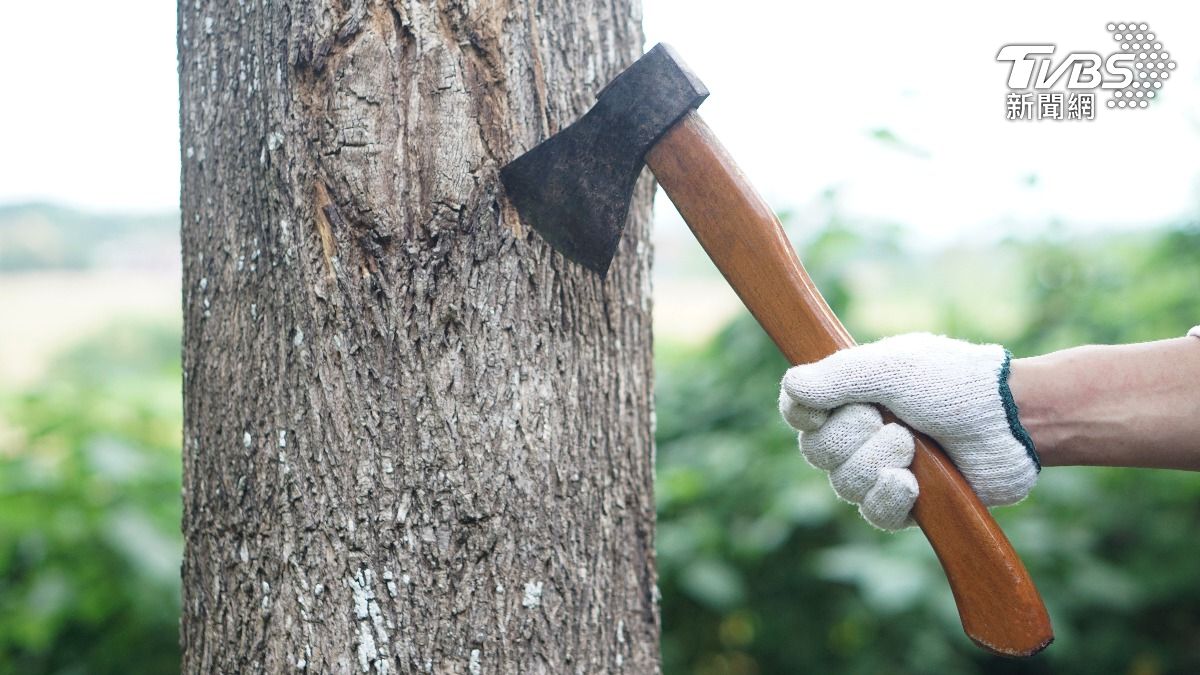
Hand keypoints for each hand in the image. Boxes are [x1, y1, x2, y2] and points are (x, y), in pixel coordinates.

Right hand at [778, 333, 1039, 529]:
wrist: (1011, 419)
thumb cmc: (953, 381)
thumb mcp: (890, 368)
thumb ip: (837, 377)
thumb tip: (790, 386)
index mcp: (851, 395)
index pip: (799, 411)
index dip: (802, 415)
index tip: (819, 410)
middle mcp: (860, 433)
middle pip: (817, 451)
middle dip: (852, 437)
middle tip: (891, 421)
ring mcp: (882, 469)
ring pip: (844, 483)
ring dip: (878, 462)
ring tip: (914, 445)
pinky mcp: (907, 504)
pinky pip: (874, 513)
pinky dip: (889, 497)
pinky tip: (911, 484)